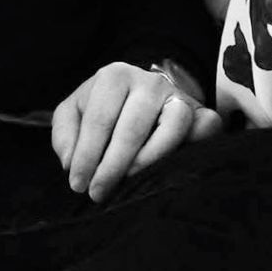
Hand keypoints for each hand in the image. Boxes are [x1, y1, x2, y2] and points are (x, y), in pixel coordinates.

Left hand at [51, 62, 221, 201]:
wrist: (139, 93)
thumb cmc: (103, 109)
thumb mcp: (74, 113)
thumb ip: (65, 134)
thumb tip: (71, 162)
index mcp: (114, 77)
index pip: (99, 119)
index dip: (86, 156)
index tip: (78, 185)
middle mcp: (149, 81)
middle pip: (133, 127)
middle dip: (113, 166)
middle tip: (98, 193)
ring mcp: (178, 95)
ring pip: (174, 124)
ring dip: (150, 158)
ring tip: (131, 179)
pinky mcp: (201, 111)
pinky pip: (206, 126)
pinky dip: (197, 143)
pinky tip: (176, 165)